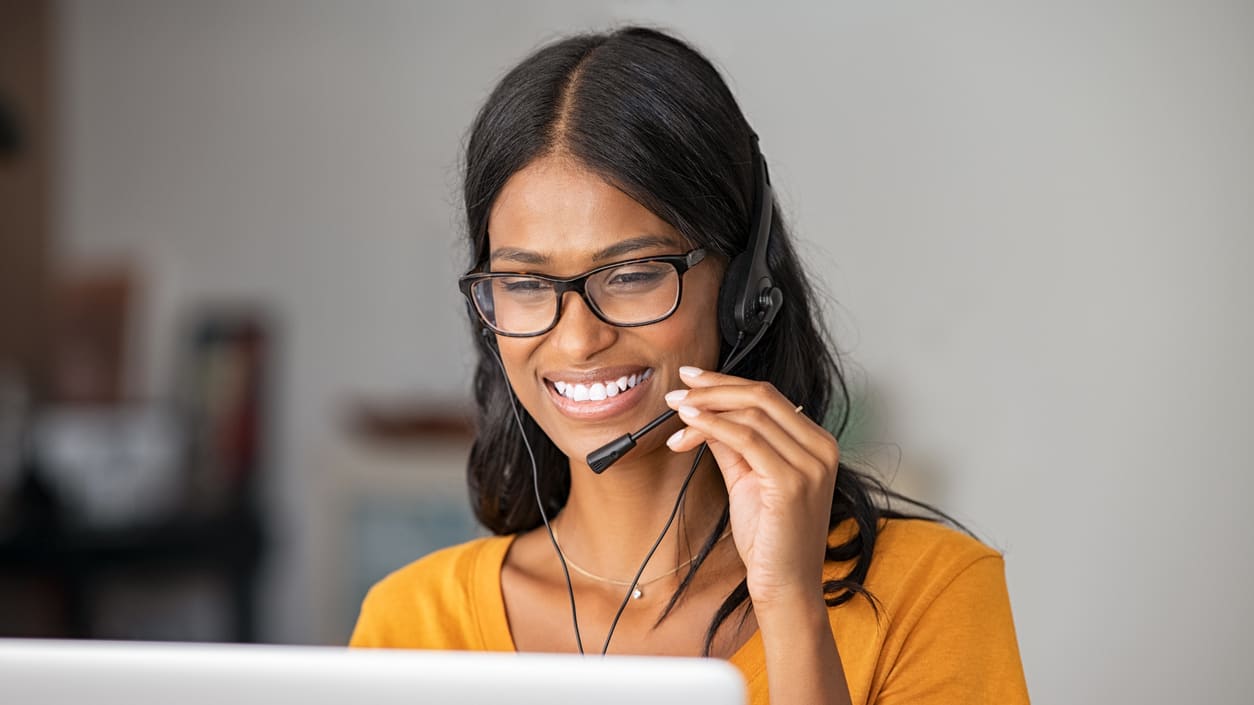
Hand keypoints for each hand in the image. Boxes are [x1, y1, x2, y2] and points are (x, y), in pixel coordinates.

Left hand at [664, 365, 839, 606]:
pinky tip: (687, 429)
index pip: (769, 396)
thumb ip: (732, 444)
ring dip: (706, 408)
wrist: (785, 587)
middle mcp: (821, 448)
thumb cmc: (770, 539)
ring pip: (751, 414)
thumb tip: (704, 412)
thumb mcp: (748, 479)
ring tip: (676, 412)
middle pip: (762, 396)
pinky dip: (712, 427)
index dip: (726, 382)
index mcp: (817, 443)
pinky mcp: (793, 482)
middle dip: (714, 388)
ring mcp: (811, 464)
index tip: (692, 379)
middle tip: (678, 390)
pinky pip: (745, 439)